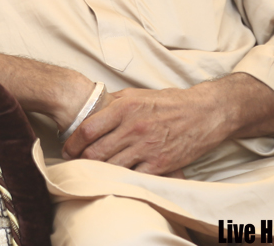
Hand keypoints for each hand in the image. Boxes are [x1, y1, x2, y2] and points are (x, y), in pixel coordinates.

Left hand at [60, 85, 224, 176]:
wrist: (205, 113)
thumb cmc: (171, 102)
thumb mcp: (139, 94)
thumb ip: (114, 102)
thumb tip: (92, 109)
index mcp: (125, 107)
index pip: (88, 129)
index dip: (73, 142)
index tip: (68, 149)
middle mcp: (133, 127)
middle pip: (95, 152)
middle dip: (81, 160)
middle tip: (77, 163)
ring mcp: (146, 147)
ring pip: (110, 166)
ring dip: (99, 171)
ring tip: (94, 171)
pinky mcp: (160, 164)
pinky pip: (132, 177)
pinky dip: (122, 179)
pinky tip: (118, 177)